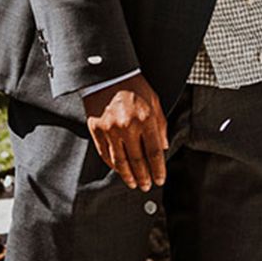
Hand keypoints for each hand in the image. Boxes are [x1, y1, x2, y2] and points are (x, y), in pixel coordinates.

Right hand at [83, 74, 168, 191]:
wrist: (108, 75)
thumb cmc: (135, 86)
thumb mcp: (154, 101)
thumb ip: (160, 124)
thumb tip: (164, 147)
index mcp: (146, 118)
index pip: (154, 152)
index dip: (158, 169)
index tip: (160, 179)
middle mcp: (128, 126)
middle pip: (138, 160)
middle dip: (144, 176)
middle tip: (147, 186)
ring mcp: (110, 129)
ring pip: (120, 161)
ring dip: (128, 175)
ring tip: (134, 183)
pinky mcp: (97, 130)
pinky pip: (106, 154)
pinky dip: (113, 165)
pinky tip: (119, 170)